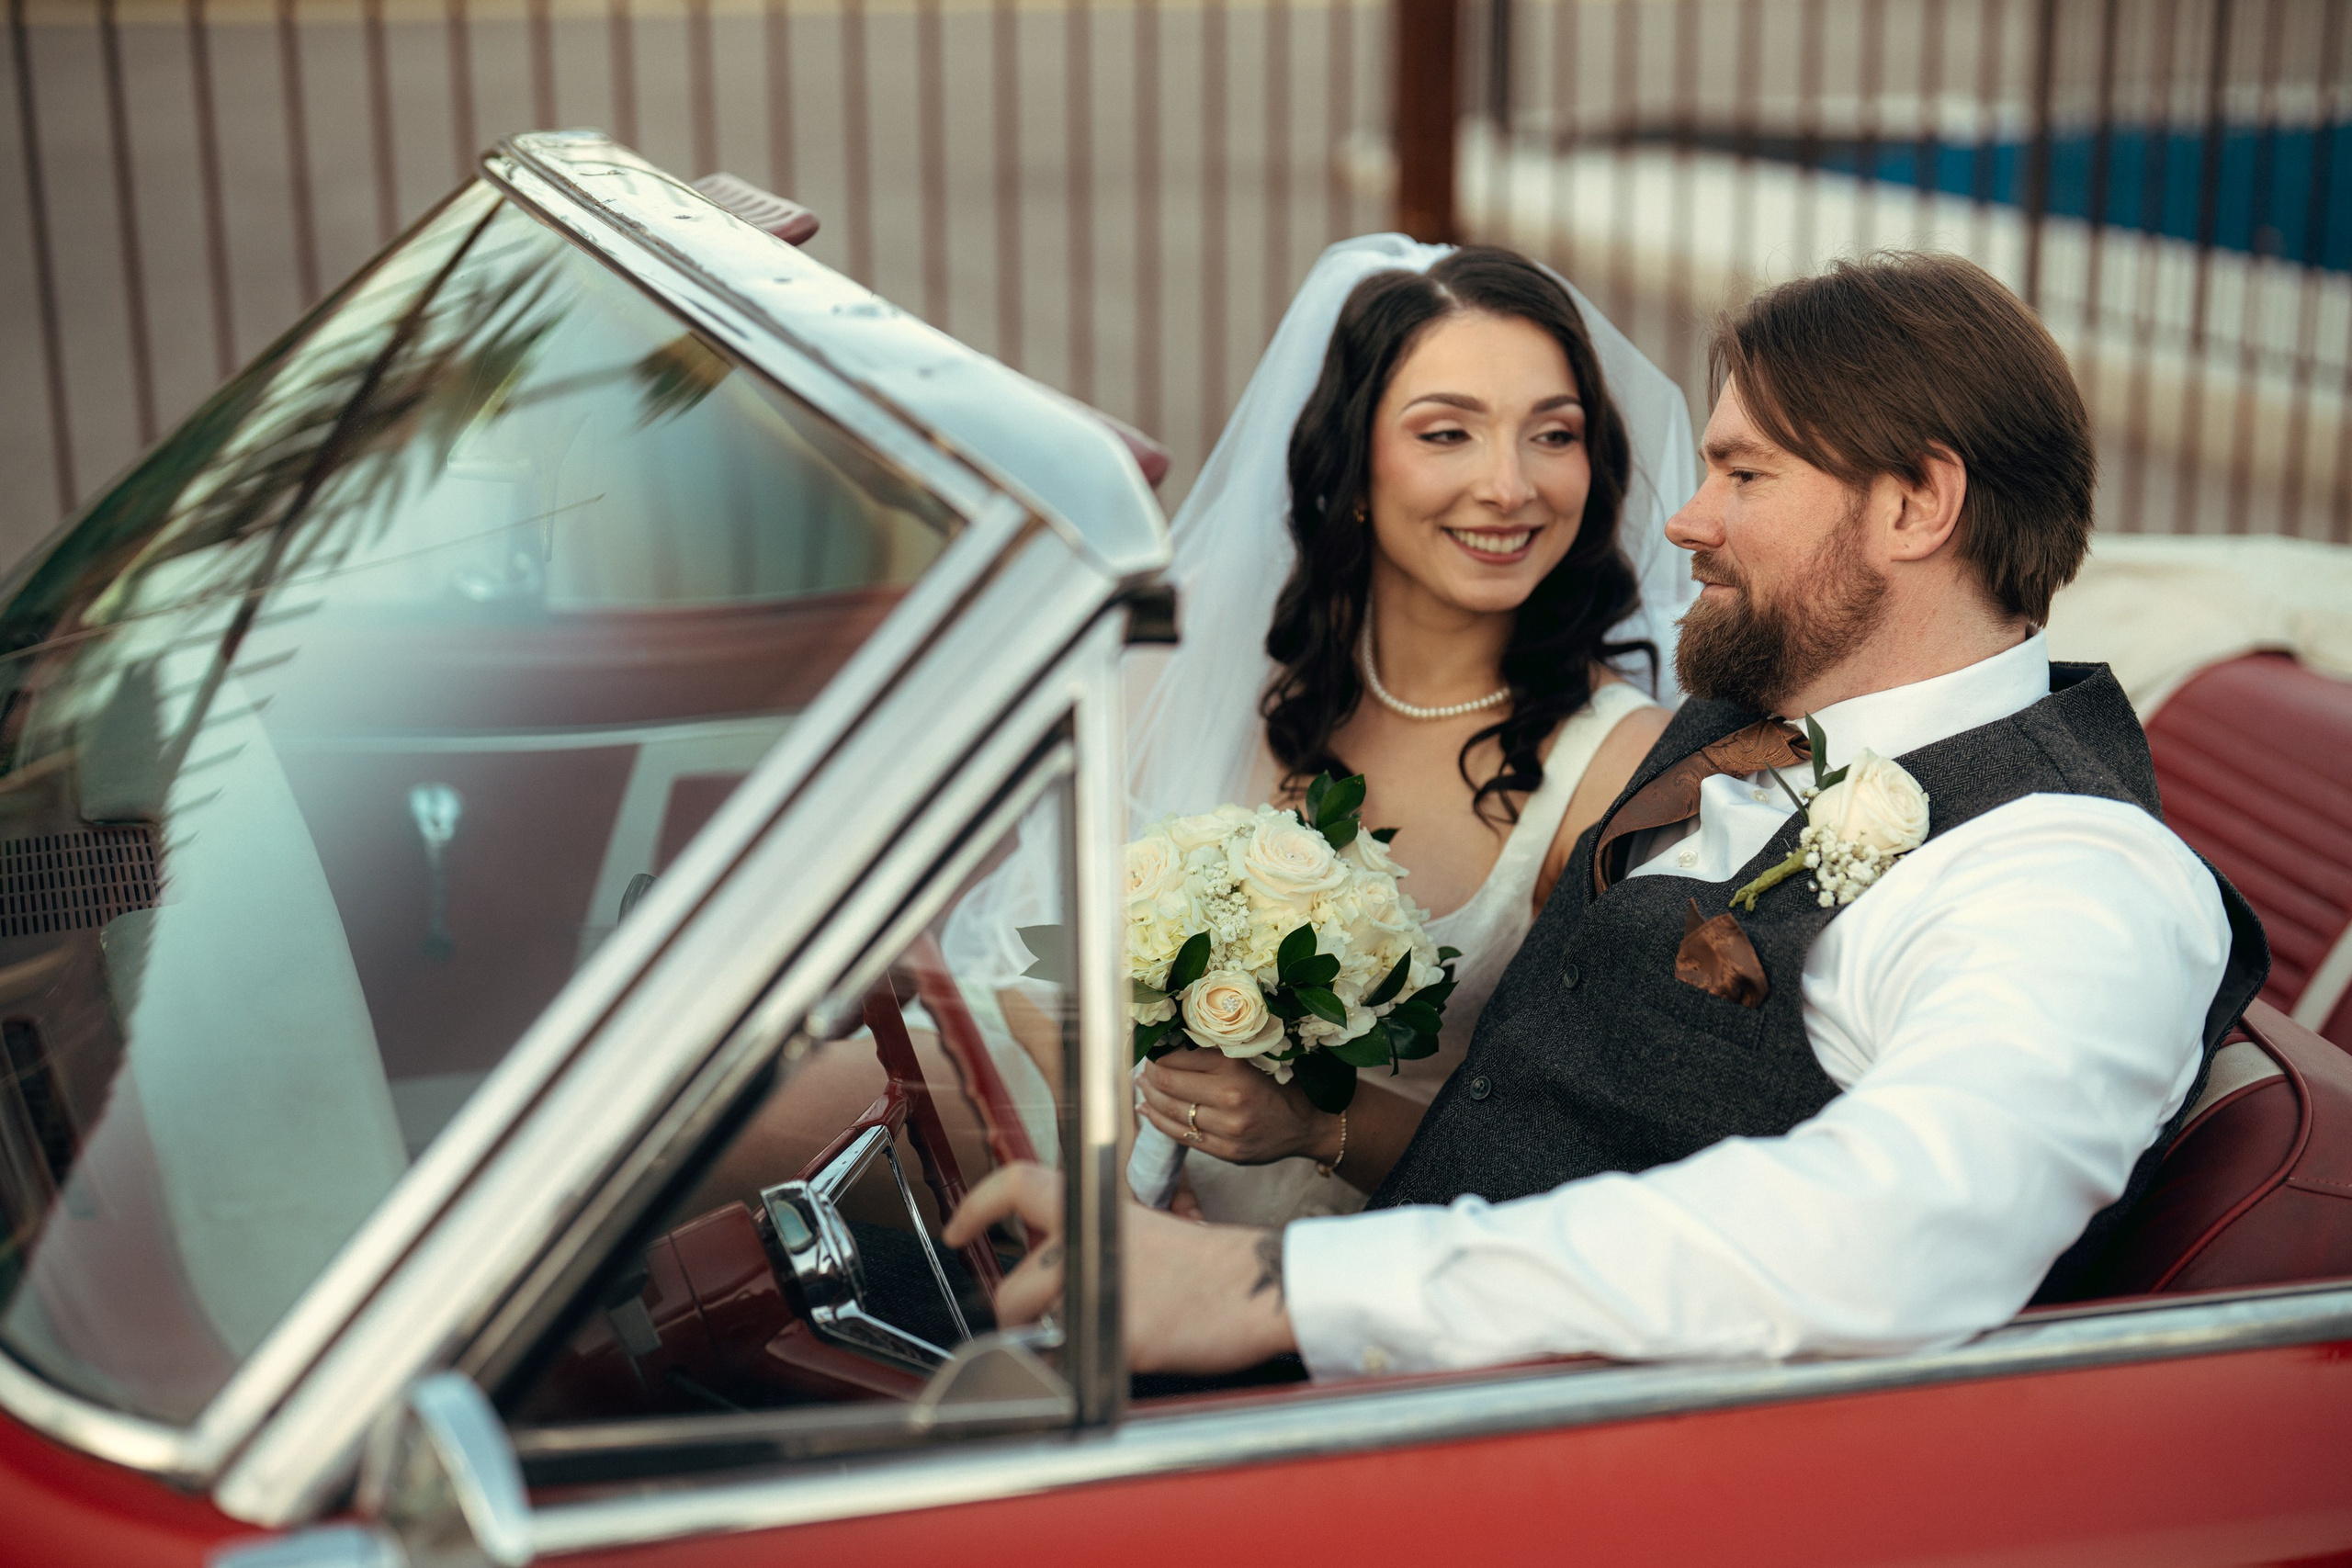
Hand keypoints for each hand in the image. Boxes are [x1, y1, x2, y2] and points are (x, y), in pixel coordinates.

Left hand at [945, 1162, 1297, 1373]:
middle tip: (1021, 1324)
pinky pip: (1076, 1361)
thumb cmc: (1211, 1264)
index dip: (977, 1204)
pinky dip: (1086, 1369)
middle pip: (1016, 1282)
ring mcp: (1105, 1286)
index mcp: (1100, 1207)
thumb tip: (1055, 1262)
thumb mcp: (1148, 1227)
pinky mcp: (1123, 1332)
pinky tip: (1117, 1358)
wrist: (1261, 1284)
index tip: (958, 1229)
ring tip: (1072, 1345)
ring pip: (1037, 1325)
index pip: (1018, 1183)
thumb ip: (1098, 1236)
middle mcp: (1094, 1239)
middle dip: (1011, 1314)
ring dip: (1043, 1343)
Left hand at [1138, 1046, 1339, 1166]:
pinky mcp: (1226, 1152)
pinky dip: (1159, 1123)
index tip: (1152, 1050)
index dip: (1159, 1054)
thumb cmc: (1281, 1084)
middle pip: (1169, 1084)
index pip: (1180, 1058)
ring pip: (1171, 1112)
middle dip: (1149, 1075)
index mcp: (1237, 1068)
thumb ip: (1218, 1051)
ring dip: (1149, 1098)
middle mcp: (1231, 1099)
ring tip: (1142, 1088)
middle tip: (1142, 1069)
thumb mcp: (1254, 1056)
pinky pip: (1182, 1136)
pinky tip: (1148, 1112)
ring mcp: (1228, 1129)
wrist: (1309, 1125)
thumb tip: (1171, 1042)